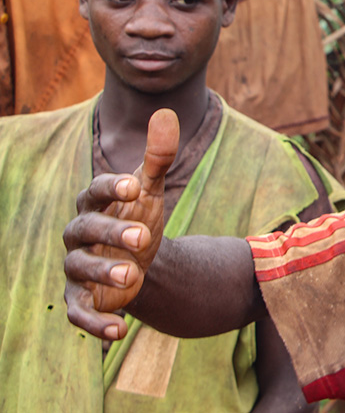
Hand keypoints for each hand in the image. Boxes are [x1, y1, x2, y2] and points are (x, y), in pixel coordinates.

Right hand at [63, 108, 178, 339]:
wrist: (139, 259)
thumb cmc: (138, 215)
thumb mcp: (151, 189)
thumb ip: (158, 156)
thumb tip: (167, 113)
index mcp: (94, 203)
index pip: (96, 189)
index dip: (113, 186)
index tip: (137, 184)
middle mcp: (79, 233)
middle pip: (87, 229)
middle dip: (112, 232)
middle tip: (143, 236)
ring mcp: (78, 266)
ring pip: (80, 268)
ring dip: (104, 271)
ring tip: (133, 274)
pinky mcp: (82, 298)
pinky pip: (79, 312)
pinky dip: (95, 322)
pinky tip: (117, 331)